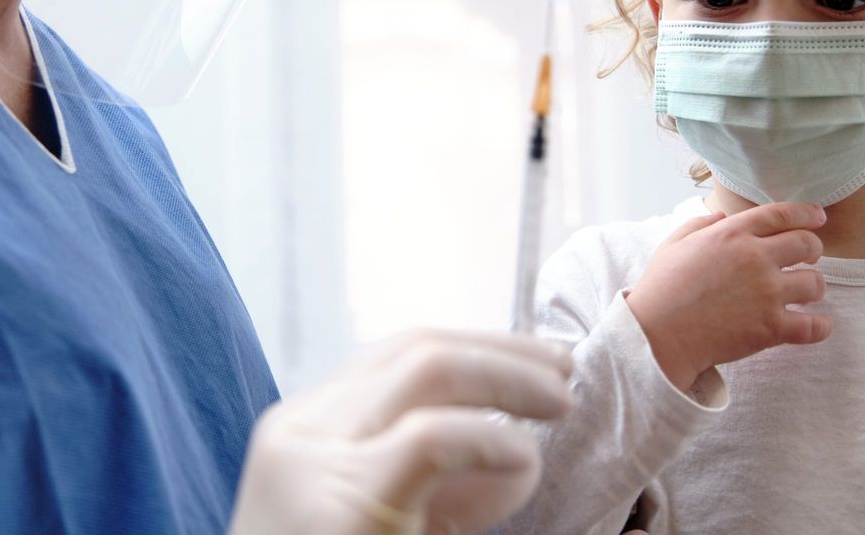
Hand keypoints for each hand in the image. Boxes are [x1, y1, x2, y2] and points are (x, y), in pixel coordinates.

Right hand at [227, 329, 573, 534]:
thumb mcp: (393, 528)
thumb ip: (442, 490)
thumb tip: (520, 454)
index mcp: (304, 433)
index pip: (399, 357)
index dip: (479, 348)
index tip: (540, 363)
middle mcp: (298, 432)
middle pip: (415, 350)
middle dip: (503, 350)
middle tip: (565, 371)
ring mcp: (309, 461)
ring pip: (426, 368)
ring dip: (508, 376)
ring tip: (560, 401)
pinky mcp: (335, 503)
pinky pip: (433, 437)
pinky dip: (492, 440)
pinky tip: (523, 461)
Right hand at [625, 202, 830, 391]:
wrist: (657, 334)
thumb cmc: (660, 289)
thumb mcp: (673, 244)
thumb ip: (698, 224)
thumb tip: (720, 216)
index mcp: (732, 233)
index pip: (781, 214)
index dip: (806, 213)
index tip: (818, 218)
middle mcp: (755, 257)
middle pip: (808, 244)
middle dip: (814, 250)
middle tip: (809, 259)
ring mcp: (766, 293)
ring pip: (816, 284)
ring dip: (814, 288)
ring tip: (804, 295)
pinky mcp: (771, 327)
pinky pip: (813, 326)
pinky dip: (820, 326)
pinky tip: (817, 325)